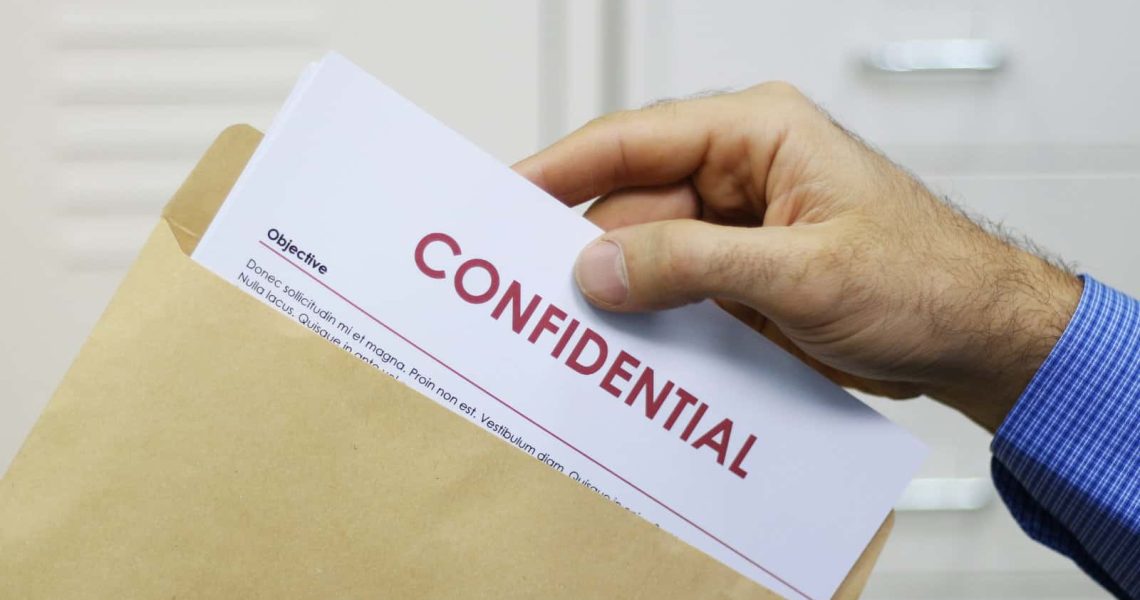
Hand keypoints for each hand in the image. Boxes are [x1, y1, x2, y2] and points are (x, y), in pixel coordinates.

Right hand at [513, 83, 1082, 431]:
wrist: (976, 339)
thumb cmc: (925, 281)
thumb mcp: (803, 272)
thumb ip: (695, 265)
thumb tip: (601, 266)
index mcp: (758, 135)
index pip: (634, 141)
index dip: (560, 169)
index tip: (504, 197)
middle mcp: (739, 172)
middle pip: (629, 203)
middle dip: (582, 248)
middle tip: (526, 291)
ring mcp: (736, 227)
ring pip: (646, 253)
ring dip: (615, 292)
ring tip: (565, 329)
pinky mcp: (740, 276)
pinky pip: (673, 291)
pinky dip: (646, 319)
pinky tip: (621, 348)